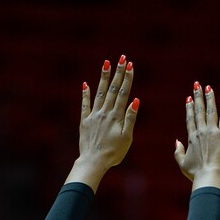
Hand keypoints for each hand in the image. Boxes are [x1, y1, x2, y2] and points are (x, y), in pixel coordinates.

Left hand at [65, 55, 138, 190]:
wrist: (93, 161)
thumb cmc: (113, 153)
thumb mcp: (127, 138)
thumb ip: (130, 118)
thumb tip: (135, 100)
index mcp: (116, 116)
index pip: (123, 93)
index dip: (127, 78)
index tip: (130, 65)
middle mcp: (105, 112)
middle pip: (113, 89)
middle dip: (118, 73)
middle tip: (122, 58)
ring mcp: (94, 115)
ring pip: (100, 92)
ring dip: (104, 78)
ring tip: (107, 64)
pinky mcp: (84, 121)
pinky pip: (85, 104)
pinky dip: (85, 94)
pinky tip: (86, 84)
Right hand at [174, 82, 219, 192]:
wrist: (208, 176)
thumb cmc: (196, 174)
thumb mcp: (183, 164)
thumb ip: (178, 152)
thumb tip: (177, 142)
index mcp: (191, 138)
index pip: (190, 119)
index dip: (189, 108)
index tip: (189, 98)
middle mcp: (200, 132)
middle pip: (198, 110)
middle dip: (198, 96)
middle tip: (197, 85)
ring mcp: (212, 132)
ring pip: (210, 111)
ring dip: (210, 98)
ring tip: (209, 88)